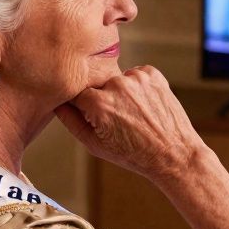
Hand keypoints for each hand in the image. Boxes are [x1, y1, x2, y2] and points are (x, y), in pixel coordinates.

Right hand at [54, 66, 204, 183]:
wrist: (173, 153)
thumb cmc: (134, 154)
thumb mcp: (95, 145)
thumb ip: (71, 121)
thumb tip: (56, 102)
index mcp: (99, 104)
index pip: (75, 91)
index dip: (81, 105)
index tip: (90, 115)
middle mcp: (117, 85)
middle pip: (96, 85)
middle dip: (101, 99)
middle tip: (116, 119)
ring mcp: (137, 78)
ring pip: (115, 79)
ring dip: (120, 92)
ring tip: (133, 114)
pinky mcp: (152, 74)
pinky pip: (134, 75)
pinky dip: (137, 87)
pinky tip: (144, 106)